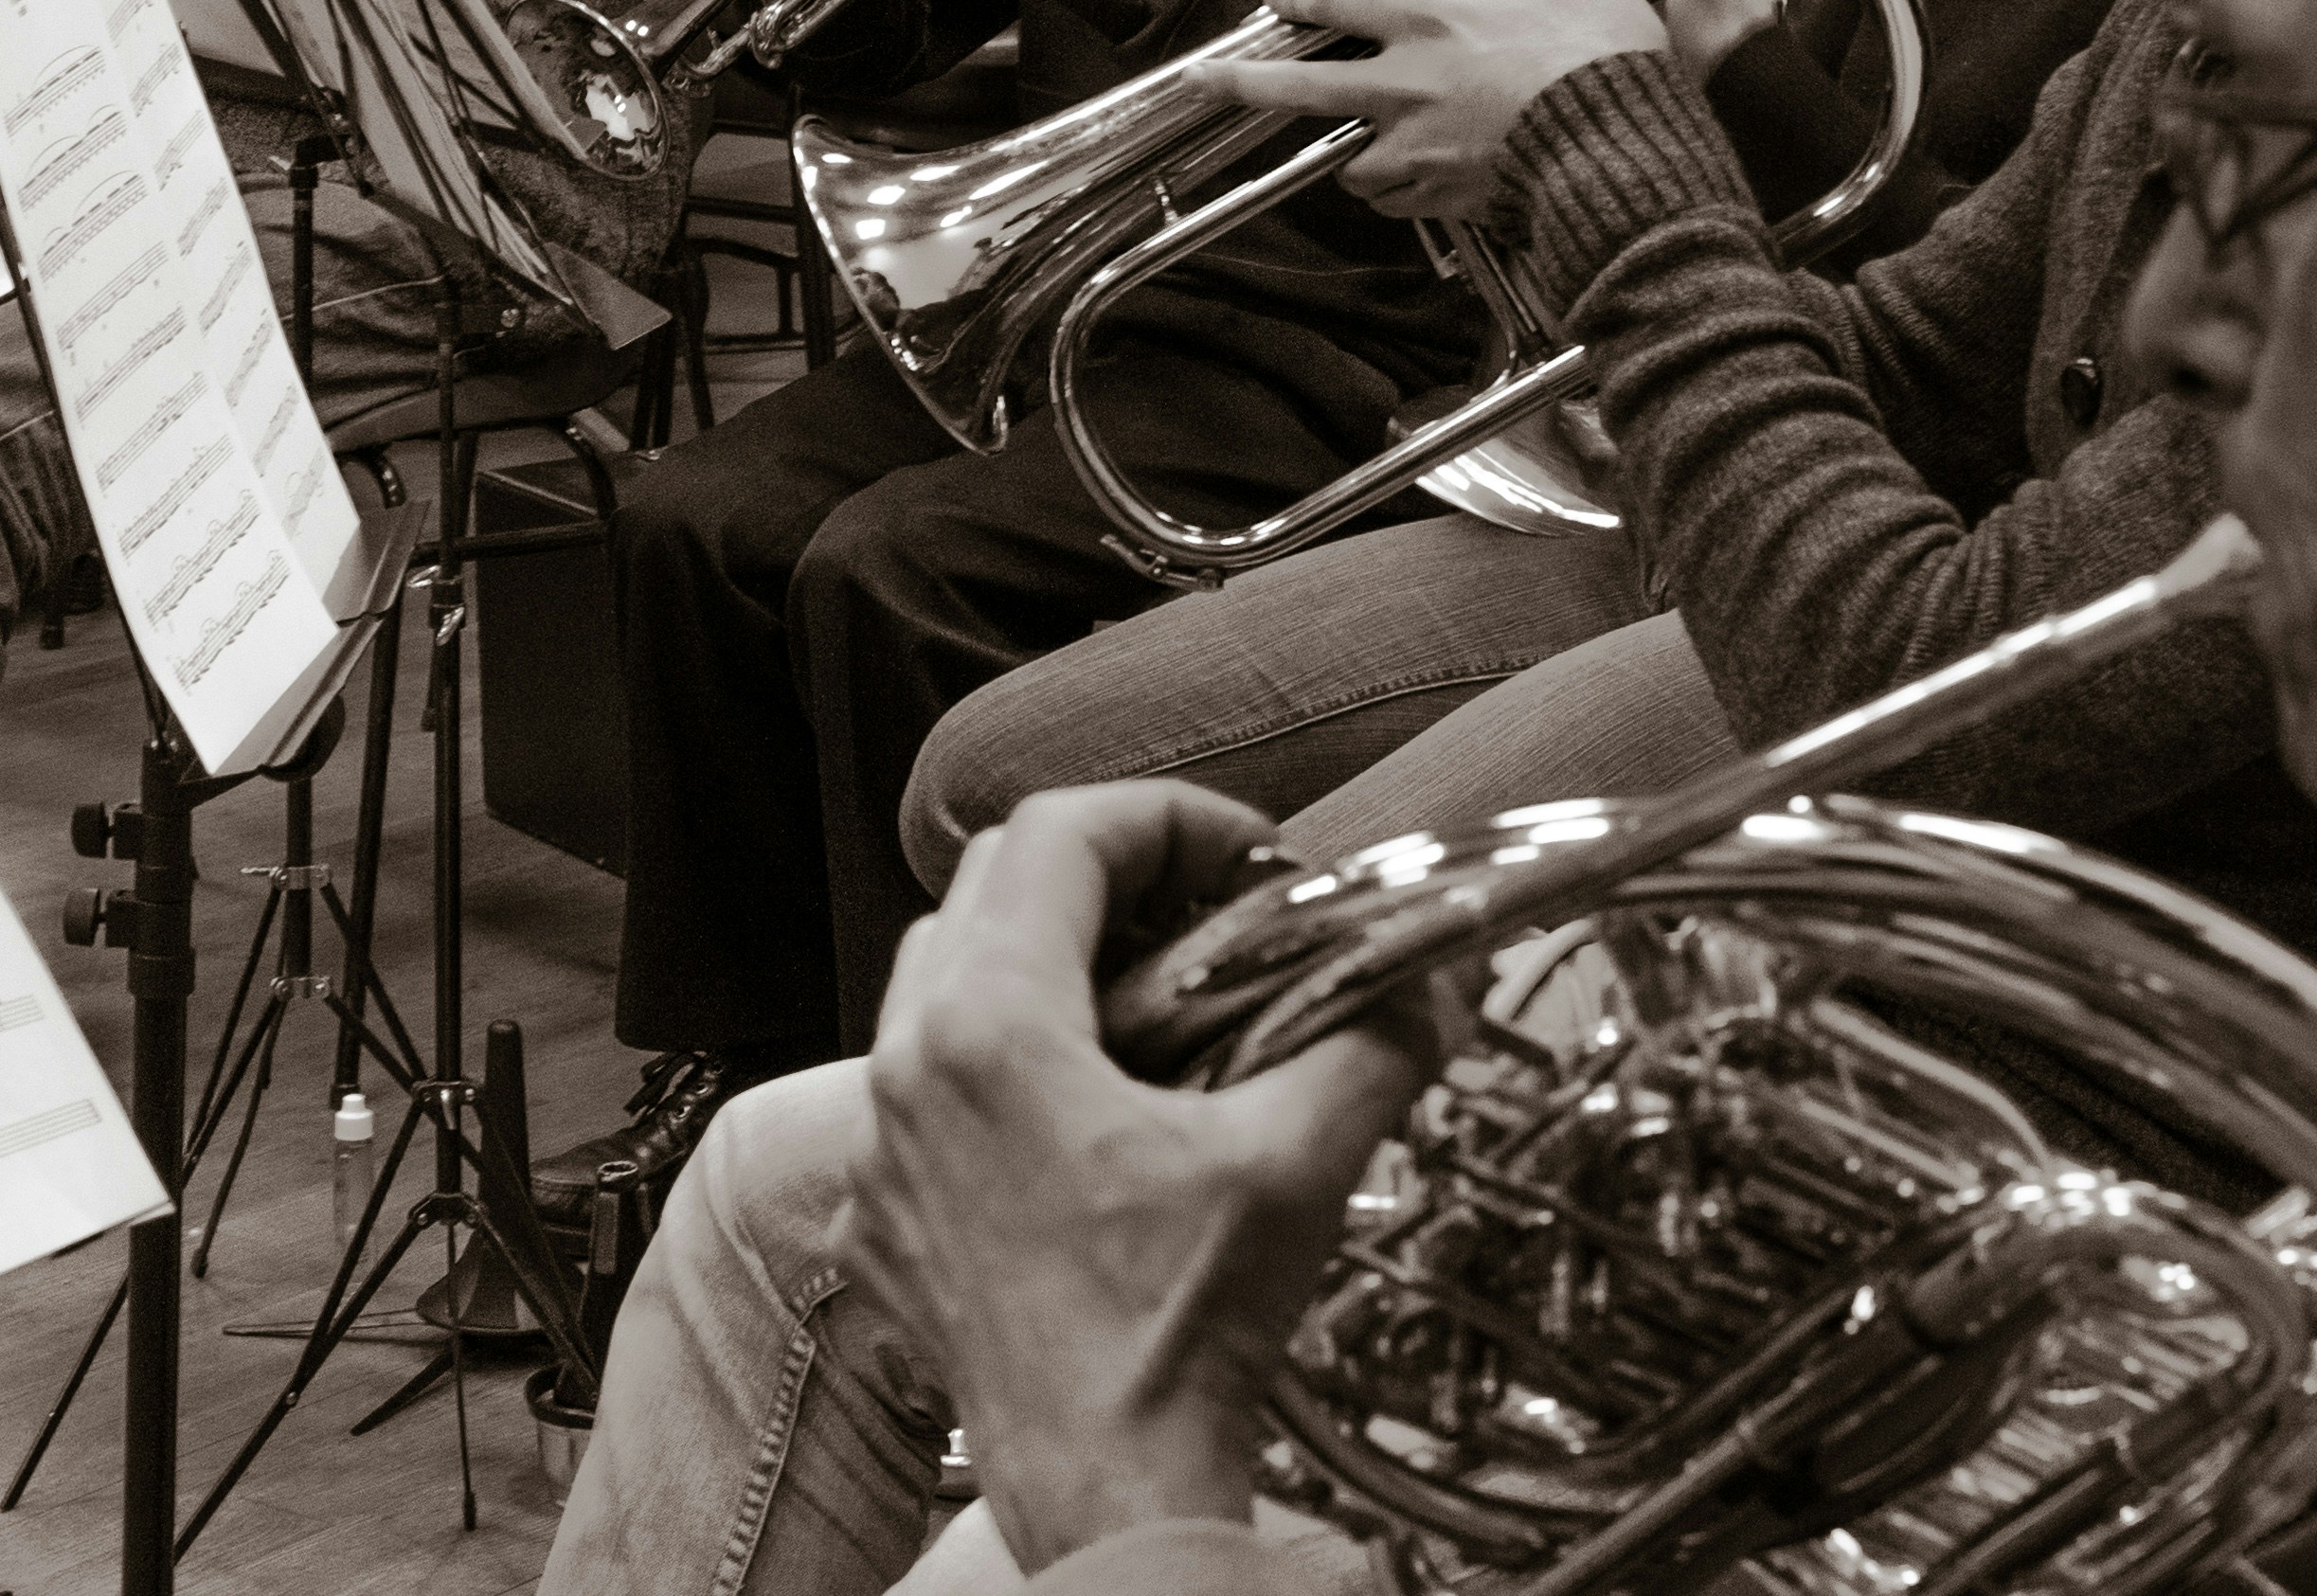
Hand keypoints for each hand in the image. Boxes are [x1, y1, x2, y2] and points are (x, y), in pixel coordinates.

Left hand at [842, 782, 1433, 1575]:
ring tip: (1166, 1007)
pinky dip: (1011, 1060)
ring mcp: (882, 1150)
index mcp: (989, 1030)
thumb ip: (1377, 1040)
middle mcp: (908, 1072)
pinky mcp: (885, 1219)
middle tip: (1216, 917)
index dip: (1171, 820)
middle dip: (1114, 877)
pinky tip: (1102, 1114)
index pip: (1058, 834)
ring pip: (946, 980)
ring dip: (1054, 961)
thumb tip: (1434, 977)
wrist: (1107, 1496)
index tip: (1253, 868)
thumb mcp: (1298, 1165)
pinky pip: (928, 1086)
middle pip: (992, 888)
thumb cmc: (1178, 1342)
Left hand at [1208, 0, 1670, 220]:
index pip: (1337, 2)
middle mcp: (1406, 89)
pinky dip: (1391, 188)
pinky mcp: (1438, 199)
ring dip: (1345, 148)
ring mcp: (1415, 151)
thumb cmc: (1605, 62)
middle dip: (1241, 84)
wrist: (1621, 159)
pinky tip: (1409, 178)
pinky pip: (1391, 198)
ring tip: (1350, 143)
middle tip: (1198, 83)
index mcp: (1431, 24)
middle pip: (1301, 90)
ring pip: (1348, 158)